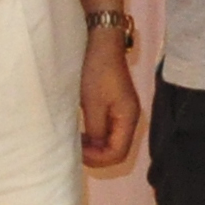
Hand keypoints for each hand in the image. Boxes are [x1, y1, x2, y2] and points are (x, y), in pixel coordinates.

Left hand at [80, 24, 144, 170]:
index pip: (118, 154)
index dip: (96, 159)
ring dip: (95, 147)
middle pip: (117, 150)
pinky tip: (82, 132)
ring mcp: (124, 112)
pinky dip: (95, 137)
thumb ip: (96, 131)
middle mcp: (130, 118)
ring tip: (75, 141)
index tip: (75, 151)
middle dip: (96, 155)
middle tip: (73, 149)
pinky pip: (108, 131)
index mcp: (129, 118)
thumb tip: (94, 150)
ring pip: (112, 142)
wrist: (101, 44)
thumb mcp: (93, 105)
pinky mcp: (115, 107)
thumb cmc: (96, 73)